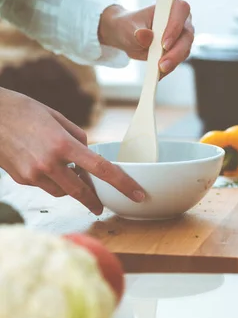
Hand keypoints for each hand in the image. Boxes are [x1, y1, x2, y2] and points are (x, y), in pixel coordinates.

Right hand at [0, 89, 145, 213]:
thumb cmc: (21, 110)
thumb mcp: (55, 116)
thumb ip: (76, 136)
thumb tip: (88, 152)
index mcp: (62, 144)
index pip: (100, 168)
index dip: (122, 184)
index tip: (136, 194)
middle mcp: (49, 163)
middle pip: (81, 191)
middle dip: (94, 201)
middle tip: (101, 206)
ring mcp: (33, 174)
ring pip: (62, 192)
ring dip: (70, 187)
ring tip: (69, 174)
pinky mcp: (21, 179)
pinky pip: (44, 186)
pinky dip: (51, 180)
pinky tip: (45, 166)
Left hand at [98, 0, 193, 75]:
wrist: (127, 36)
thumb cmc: (128, 26)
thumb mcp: (128, 28)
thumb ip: (136, 32)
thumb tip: (145, 36)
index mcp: (170, 6)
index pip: (181, 11)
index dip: (175, 26)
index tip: (164, 42)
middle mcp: (181, 20)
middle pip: (186, 35)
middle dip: (175, 52)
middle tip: (162, 64)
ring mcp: (182, 36)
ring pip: (185, 50)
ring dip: (173, 62)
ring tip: (159, 70)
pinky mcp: (179, 50)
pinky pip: (178, 60)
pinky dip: (168, 68)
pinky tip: (158, 74)